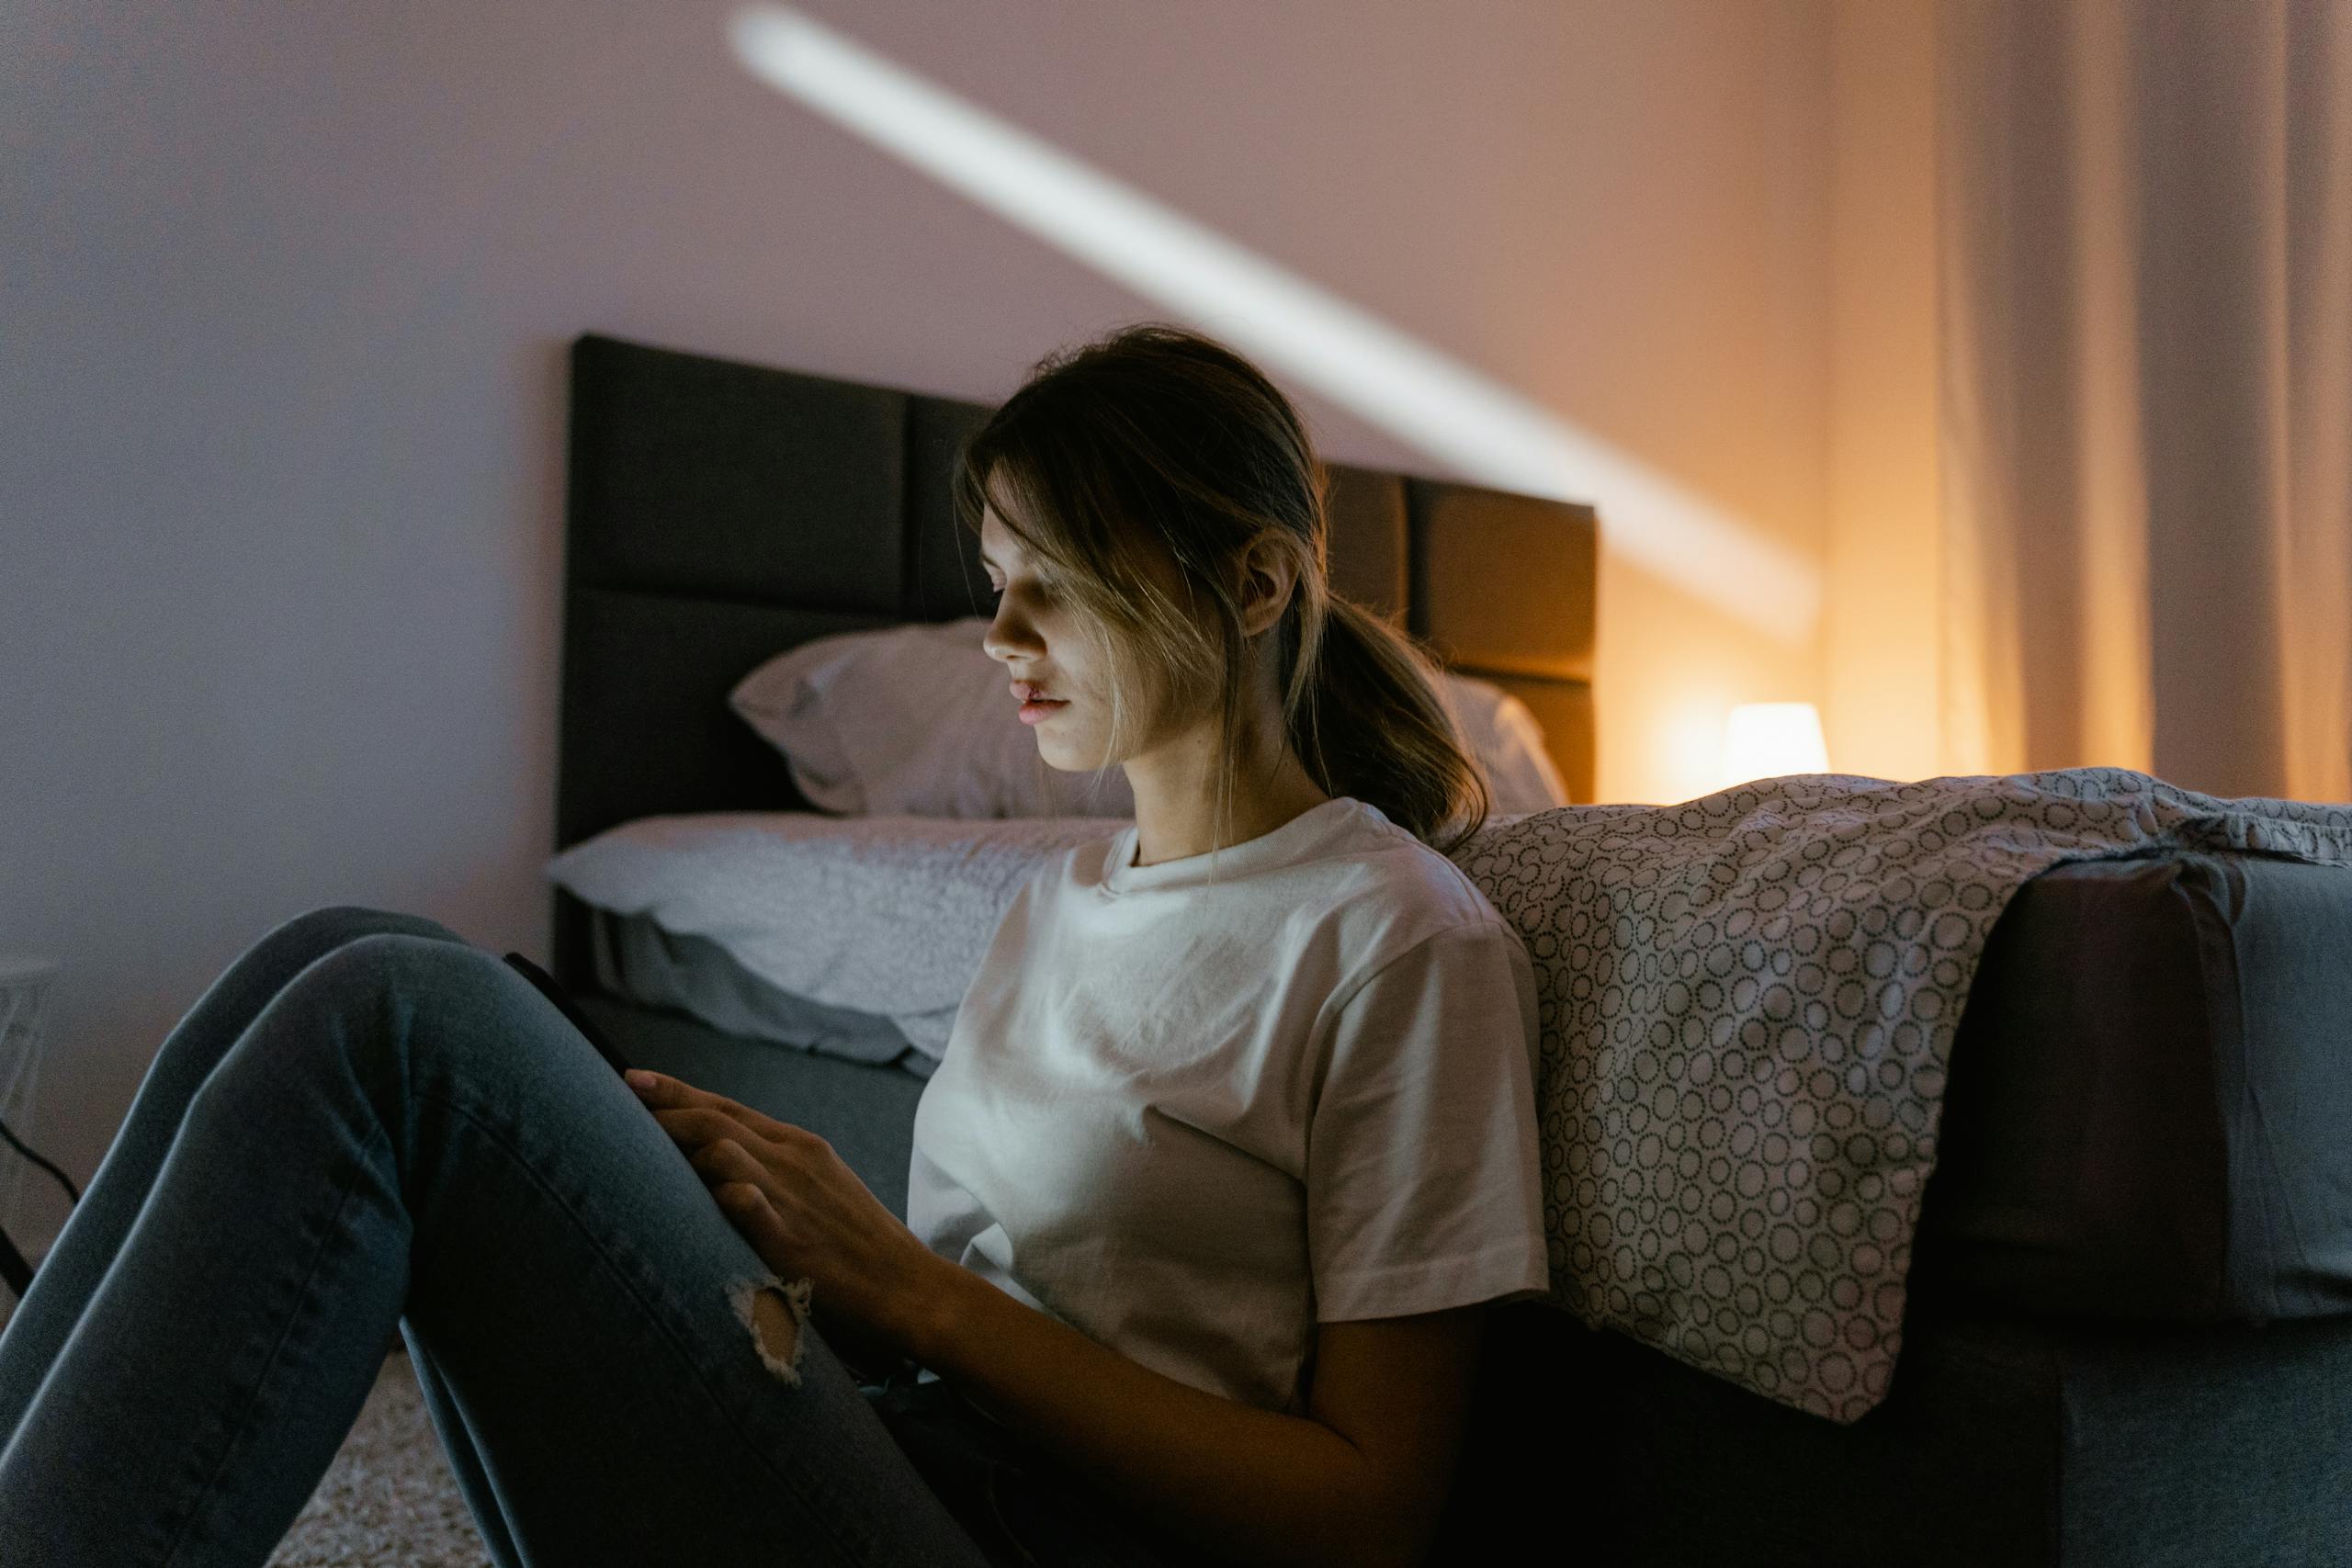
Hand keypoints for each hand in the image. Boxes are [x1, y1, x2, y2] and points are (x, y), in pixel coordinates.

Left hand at [626, 1068, 946, 1362]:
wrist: (910, 1287)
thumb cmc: (860, 1245)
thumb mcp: (821, 1188)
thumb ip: (774, 1170)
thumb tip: (719, 1161)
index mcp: (800, 1147)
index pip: (727, 1107)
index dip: (678, 1091)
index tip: (632, 1078)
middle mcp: (793, 1162)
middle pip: (715, 1119)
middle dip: (661, 1107)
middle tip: (614, 1098)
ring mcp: (792, 1198)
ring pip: (723, 1149)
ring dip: (676, 1145)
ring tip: (628, 1148)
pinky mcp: (792, 1240)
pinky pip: (748, 1203)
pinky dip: (722, 1192)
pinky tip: (698, 1192)